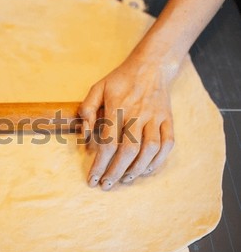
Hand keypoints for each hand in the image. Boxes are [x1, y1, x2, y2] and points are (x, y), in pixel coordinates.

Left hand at [80, 57, 175, 189]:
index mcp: (118, 108)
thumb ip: (87, 110)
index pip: (108, 143)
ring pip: (150, 150)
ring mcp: (156, 118)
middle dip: (115, 172)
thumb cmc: (120, 80)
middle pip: (128, 150)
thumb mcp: (97, 88)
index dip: (99, 164)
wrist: (152, 66)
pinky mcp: (168, 120)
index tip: (92, 178)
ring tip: (124, 180)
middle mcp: (138, 114)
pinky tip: (146, 169)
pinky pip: (168, 144)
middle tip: (106, 185)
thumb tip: (84, 135)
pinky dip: (158, 160)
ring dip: (137, 169)